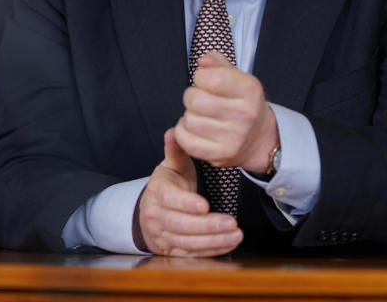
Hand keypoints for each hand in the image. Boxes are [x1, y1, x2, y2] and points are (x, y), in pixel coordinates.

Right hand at [136, 129, 242, 255]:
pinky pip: (190, 255)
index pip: (170, 200)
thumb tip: (174, 131)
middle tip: (232, 222)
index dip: (187, 204)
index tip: (205, 205)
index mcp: (157, 192)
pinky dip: (211, 251)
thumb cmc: (167, 185)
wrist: (150, 210)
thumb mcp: (170, 166)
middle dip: (207, 226)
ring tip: (236, 234)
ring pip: (187, 243)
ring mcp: (162, 236)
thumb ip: (175, 150)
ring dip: (213, 241)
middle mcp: (156, 216)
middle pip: (180, 225)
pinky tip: (229, 244)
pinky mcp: (170, 251)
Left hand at [175, 52, 278, 172]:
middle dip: (191, 96)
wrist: (259, 138)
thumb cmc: (242, 103)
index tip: (205, 81)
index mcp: (250, 90)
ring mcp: (234, 137)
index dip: (201, 77)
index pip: (211, 78)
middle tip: (200, 100)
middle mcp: (245, 114)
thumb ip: (217, 64)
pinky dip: (182, 132)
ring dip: (189, 115)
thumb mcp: (237, 77)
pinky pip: (186, 141)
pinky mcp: (221, 155)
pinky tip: (193, 128)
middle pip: (195, 100)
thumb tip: (202, 62)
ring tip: (201, 115)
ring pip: (189, 121)